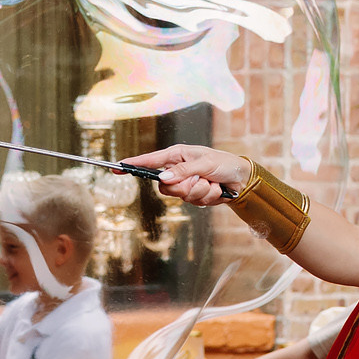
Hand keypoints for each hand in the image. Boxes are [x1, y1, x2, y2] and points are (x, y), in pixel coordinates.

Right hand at [121, 144, 249, 206]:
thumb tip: (164, 179)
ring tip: (211, 183)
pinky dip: (208, 197)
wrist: (241, 179)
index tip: (117, 167)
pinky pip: (194, 202)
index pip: (150, 161)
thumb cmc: (223, 163)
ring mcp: (185, 184)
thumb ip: (183, 171)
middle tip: (200, 180)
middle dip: (185, 187)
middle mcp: (177, 170)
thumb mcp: (204, 164)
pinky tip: (215, 189)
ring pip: (181, 196)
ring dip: (200, 191)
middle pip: (165, 187)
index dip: (133, 165)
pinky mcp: (193, 196)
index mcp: (176, 156)